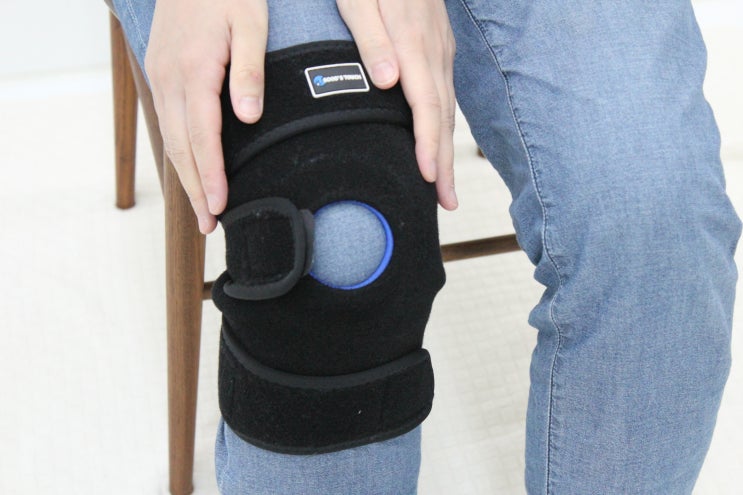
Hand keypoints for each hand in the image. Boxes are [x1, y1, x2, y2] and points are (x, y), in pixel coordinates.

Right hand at [145, 0, 268, 233]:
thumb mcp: (250, 21)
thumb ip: (249, 69)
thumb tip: (248, 117)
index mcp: (194, 70)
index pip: (202, 136)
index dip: (211, 175)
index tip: (220, 206)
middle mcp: (170, 79)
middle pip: (181, 147)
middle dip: (195, 189)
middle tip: (209, 225)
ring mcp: (161, 76)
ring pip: (171, 138)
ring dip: (185, 176)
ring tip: (201, 209)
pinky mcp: (161, 73)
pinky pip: (168, 123)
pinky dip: (180, 153)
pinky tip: (191, 169)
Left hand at [337, 0, 457, 209]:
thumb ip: (371, 38)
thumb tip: (389, 82)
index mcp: (413, 42)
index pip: (425, 105)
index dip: (428, 145)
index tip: (427, 179)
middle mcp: (434, 49)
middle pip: (443, 115)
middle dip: (444, 162)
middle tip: (446, 203)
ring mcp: (440, 46)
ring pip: (447, 106)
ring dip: (446, 147)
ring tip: (442, 185)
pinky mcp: (438, 43)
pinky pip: (445, 90)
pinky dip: (443, 122)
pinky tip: (438, 140)